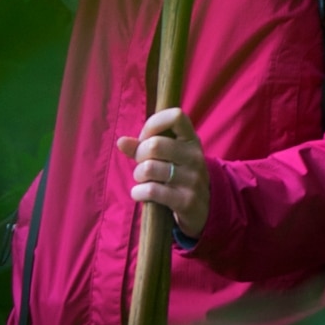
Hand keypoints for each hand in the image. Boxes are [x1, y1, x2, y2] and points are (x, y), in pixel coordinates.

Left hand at [118, 106, 208, 242]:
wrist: (204, 208)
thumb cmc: (179, 175)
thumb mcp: (168, 157)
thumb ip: (143, 146)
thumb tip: (121, 141)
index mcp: (191, 140)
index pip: (176, 116)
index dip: (153, 124)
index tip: (145, 138)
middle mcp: (194, 157)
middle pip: (155, 145)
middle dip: (139, 155)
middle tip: (141, 163)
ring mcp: (192, 179)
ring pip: (150, 168)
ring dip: (138, 175)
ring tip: (142, 179)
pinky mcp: (186, 200)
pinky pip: (151, 190)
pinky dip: (138, 192)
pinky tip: (140, 194)